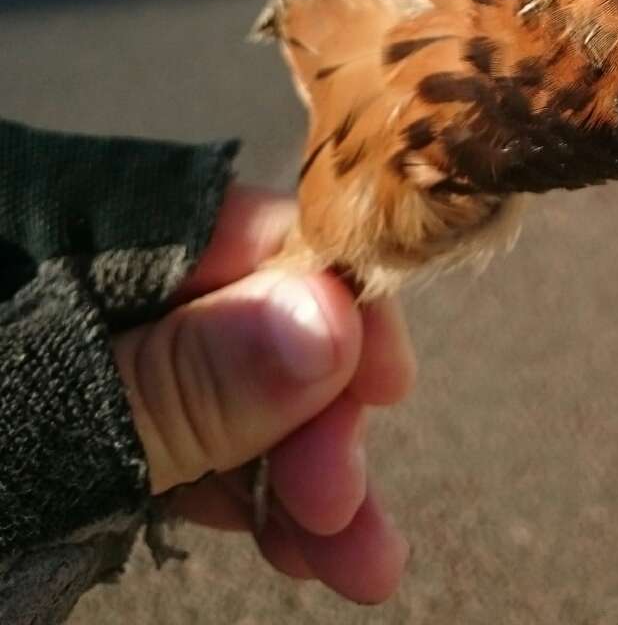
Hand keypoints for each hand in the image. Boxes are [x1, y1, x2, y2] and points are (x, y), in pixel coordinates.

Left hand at [112, 187, 414, 604]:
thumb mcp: (60, 418)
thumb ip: (186, 376)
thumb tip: (336, 319)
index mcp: (80, 228)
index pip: (237, 228)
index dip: (327, 298)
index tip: (386, 384)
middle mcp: (95, 273)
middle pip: (246, 314)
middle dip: (316, 412)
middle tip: (345, 504)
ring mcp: (97, 350)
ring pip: (230, 391)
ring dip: (302, 473)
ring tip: (362, 560)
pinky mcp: (92, 420)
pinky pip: (191, 442)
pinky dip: (248, 494)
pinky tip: (298, 544)